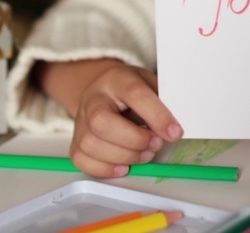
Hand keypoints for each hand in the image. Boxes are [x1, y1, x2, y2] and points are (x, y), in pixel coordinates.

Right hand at [63, 63, 182, 177]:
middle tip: (155, 144)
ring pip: (91, 144)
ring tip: (144, 154)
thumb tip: (174, 129)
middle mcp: (93, 99)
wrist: (102, 91)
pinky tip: (124, 166)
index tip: (175, 132)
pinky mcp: (75, 142)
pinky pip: (82, 160)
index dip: (157, 116)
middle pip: (102, 122)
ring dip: (124, 157)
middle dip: (134, 140)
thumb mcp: (150, 84)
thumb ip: (162, 102)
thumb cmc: (131, 90)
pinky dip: (105, 169)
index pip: (134, 94)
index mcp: (117, 79)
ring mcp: (80, 121)